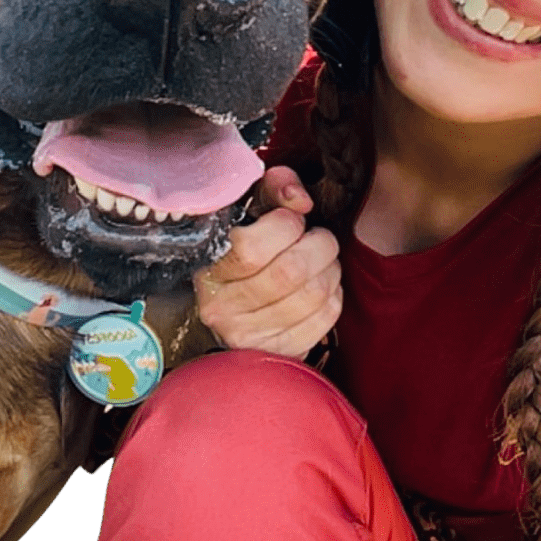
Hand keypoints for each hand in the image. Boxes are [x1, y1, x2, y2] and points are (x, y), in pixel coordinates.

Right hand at [193, 166, 341, 358]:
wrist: (235, 299)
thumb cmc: (246, 245)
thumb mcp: (252, 207)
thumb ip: (276, 188)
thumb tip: (301, 200)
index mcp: (207, 266)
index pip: (252, 248)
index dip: (286, 225)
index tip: (292, 219)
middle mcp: (221, 307)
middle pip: (291, 272)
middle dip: (319, 245)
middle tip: (317, 237)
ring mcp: (248, 336)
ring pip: (313, 295)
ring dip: (330, 270)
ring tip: (322, 260)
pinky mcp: (276, 352)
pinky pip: (324, 321)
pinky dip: (334, 297)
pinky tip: (322, 286)